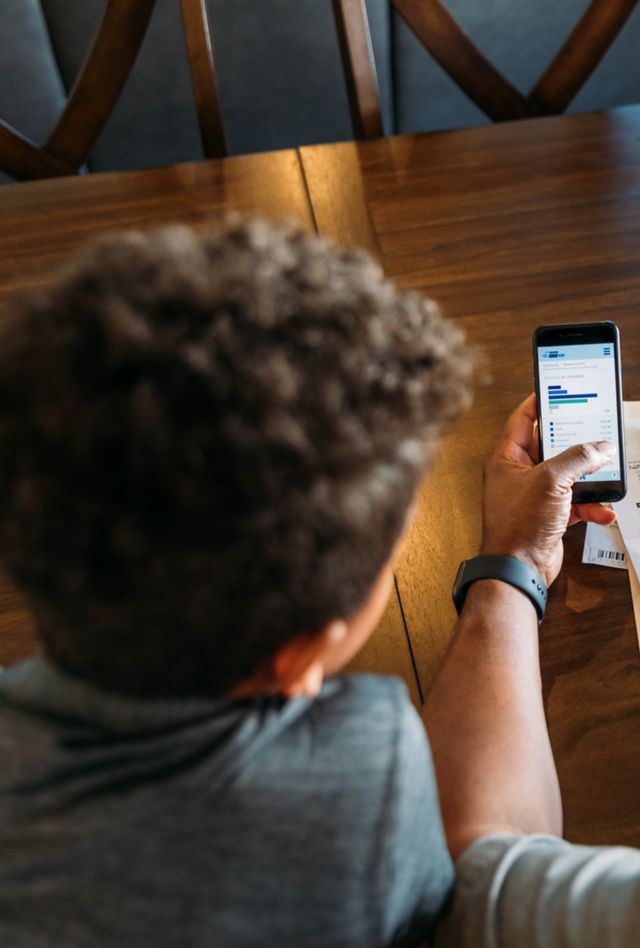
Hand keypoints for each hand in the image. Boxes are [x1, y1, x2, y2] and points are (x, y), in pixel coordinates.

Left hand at [481, 394, 616, 585]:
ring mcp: (532, 496)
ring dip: (587, 476)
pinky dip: (590, 505)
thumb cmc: (517, 525)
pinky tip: (604, 509)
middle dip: (574, 441)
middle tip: (593, 427)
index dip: (539, 401)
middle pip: (549, 447)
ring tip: (605, 470)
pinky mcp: (547, 517)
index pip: (523, 419)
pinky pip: (573, 504)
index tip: (557, 388)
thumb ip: (577, 458)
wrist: (518, 569)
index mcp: (506, 459)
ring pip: (565, 476)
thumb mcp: (550, 481)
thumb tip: (599, 447)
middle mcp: (517, 475)